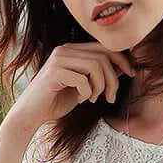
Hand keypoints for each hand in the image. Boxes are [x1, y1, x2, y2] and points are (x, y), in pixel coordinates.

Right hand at [6, 43, 136, 134]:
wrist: (31, 115)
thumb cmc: (56, 101)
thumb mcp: (83, 87)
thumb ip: (99, 75)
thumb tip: (125, 67)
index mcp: (71, 50)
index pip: (104, 47)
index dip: (122, 60)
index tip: (131, 74)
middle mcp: (64, 50)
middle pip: (103, 56)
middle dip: (114, 78)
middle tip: (111, 97)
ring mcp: (58, 59)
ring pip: (96, 66)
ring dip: (101, 86)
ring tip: (94, 99)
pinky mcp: (55, 72)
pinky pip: (83, 79)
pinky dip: (87, 93)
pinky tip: (80, 99)